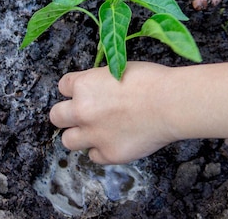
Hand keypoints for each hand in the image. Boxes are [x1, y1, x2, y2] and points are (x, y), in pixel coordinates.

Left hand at [49, 62, 179, 163]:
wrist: (170, 103)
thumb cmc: (151, 81)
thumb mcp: (117, 70)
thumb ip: (99, 83)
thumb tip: (96, 91)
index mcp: (83, 85)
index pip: (63, 87)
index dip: (74, 91)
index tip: (83, 94)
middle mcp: (81, 110)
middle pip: (56, 116)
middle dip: (67, 116)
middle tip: (82, 116)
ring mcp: (93, 134)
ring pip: (68, 141)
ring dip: (79, 136)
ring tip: (96, 133)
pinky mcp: (108, 153)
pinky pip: (93, 156)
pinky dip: (102, 151)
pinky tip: (115, 141)